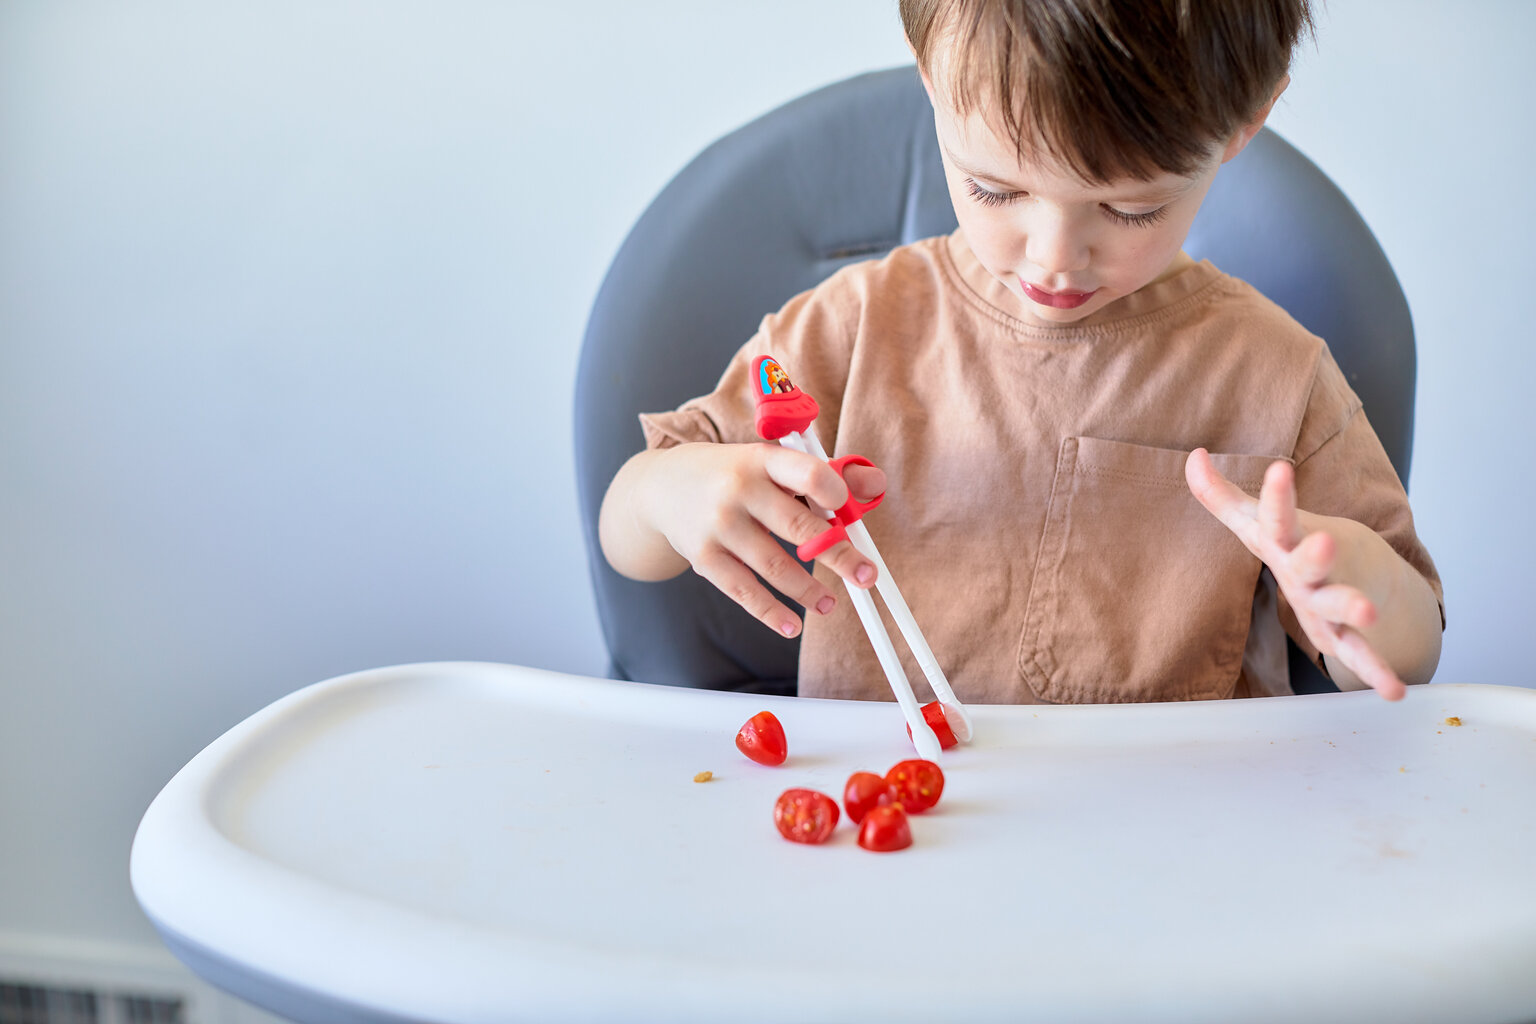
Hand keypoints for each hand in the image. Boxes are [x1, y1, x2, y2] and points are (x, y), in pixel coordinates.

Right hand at [615, 442, 884, 637]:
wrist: (660, 487)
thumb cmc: (731, 475)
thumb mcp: (769, 462)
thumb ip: (823, 474)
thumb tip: (874, 486)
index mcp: (763, 459)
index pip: (808, 473)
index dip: (837, 495)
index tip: (850, 515)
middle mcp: (740, 490)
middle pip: (799, 527)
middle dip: (839, 555)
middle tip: (866, 576)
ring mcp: (720, 526)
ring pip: (776, 566)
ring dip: (809, 591)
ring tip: (829, 604)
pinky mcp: (704, 558)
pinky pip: (744, 592)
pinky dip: (771, 613)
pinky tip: (792, 626)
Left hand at [1184, 448, 1405, 700]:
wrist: (1358, 564)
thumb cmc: (1293, 543)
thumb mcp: (1253, 522)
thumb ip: (1220, 495)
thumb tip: (1194, 457)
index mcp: (1286, 540)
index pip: (1277, 515)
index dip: (1277, 494)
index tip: (1281, 468)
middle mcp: (1310, 569)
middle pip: (1311, 563)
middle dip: (1317, 555)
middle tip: (1326, 542)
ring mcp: (1327, 601)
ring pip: (1337, 606)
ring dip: (1351, 608)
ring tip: (1369, 613)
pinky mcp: (1337, 632)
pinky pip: (1356, 652)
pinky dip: (1375, 671)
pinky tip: (1395, 691)